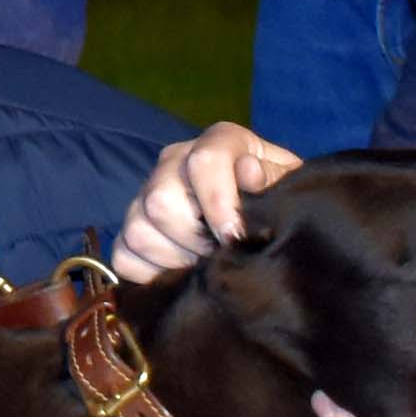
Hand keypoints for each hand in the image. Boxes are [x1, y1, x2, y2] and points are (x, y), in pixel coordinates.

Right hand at [113, 124, 302, 280]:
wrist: (268, 221)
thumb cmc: (280, 201)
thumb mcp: (291, 186)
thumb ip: (276, 177)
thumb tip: (248, 173)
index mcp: (219, 142)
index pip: (204, 161)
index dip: (218, 203)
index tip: (236, 237)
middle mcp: (174, 161)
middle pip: (161, 200)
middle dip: (194, 239)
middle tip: (221, 255)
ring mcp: (146, 194)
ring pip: (138, 230)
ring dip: (174, 259)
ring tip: (204, 265)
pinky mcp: (131, 229)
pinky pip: (124, 255)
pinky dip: (150, 274)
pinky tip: (181, 273)